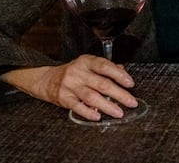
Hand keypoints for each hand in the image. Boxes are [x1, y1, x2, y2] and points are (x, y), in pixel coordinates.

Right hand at [1, 55, 137, 120]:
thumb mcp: (89, 65)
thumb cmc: (73, 72)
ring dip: (108, 106)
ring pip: (92, 97)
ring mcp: (70, 86)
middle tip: (131, 102)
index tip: (130, 83)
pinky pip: (78, 107)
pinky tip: (98, 116)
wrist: (47, 79)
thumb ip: (106, 68)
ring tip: (119, 112)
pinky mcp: (64, 98)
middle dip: (119, 94)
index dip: (119, 75)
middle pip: (102, 84)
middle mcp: (78, 72)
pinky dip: (89, 112)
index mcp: (87, 61)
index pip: (105, 66)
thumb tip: (123, 73)